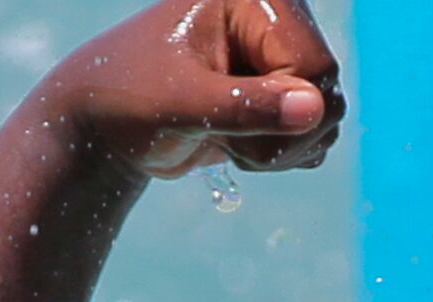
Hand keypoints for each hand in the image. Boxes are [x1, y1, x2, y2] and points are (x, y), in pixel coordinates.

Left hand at [36, 0, 343, 178]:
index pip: (314, 66)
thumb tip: (314, 108)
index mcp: (251, 1)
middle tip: (232, 142)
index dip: (286, 112)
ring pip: (323, 118)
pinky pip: (312, 134)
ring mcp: (278, 59)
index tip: (238, 134)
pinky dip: (280, 155)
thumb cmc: (127, 99)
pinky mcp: (276, 94)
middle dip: (284, 136)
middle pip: (327, 93)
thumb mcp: (180, 104)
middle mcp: (273, 22)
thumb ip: (245, 105)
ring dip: (280, 150)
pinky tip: (240, 146)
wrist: (105, 126)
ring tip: (228, 139)